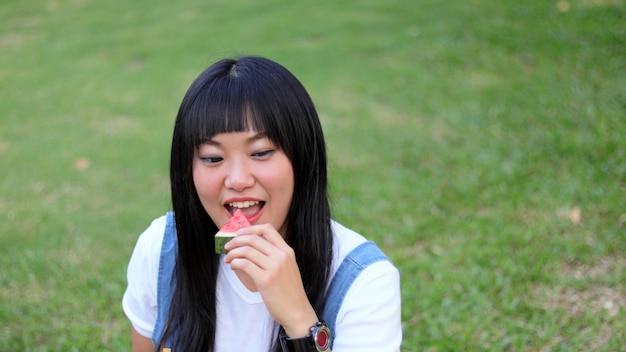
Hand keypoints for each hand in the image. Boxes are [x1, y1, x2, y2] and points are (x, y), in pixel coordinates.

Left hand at [223, 223, 318, 337]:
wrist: (297, 311)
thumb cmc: (290, 292)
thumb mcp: (288, 267)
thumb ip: (276, 256)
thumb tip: (253, 248)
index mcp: (287, 251)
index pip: (267, 229)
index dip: (250, 229)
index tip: (239, 233)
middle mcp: (281, 256)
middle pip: (253, 239)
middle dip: (236, 240)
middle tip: (228, 247)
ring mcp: (274, 267)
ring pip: (246, 251)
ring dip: (233, 253)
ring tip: (228, 259)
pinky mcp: (265, 280)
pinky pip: (244, 264)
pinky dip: (235, 263)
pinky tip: (233, 266)